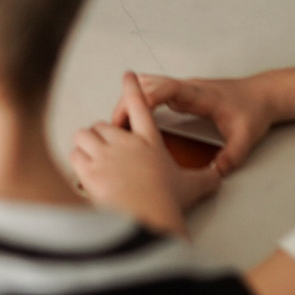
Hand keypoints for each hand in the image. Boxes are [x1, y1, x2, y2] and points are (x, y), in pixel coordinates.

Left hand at [71, 72, 209, 233]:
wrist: (148, 219)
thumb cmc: (168, 202)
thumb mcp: (192, 187)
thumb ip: (206, 178)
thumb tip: (219, 176)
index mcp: (149, 141)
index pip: (140, 105)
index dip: (132, 88)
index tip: (128, 75)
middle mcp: (125, 143)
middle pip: (104, 124)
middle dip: (102, 136)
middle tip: (107, 150)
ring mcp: (105, 154)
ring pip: (84, 135)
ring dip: (86, 144)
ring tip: (93, 158)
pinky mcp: (89, 170)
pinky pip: (75, 155)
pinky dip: (77, 161)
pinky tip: (84, 172)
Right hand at [128, 71, 286, 175]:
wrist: (262, 95)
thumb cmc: (253, 111)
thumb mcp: (246, 137)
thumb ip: (232, 156)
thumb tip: (216, 173)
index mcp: (199, 95)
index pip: (167, 89)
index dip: (148, 98)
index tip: (134, 113)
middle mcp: (186, 88)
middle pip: (148, 84)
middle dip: (128, 102)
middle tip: (117, 128)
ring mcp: (181, 89)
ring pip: (146, 85)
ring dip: (130, 101)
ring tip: (120, 127)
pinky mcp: (180, 94)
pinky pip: (151, 91)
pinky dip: (137, 102)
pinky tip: (132, 122)